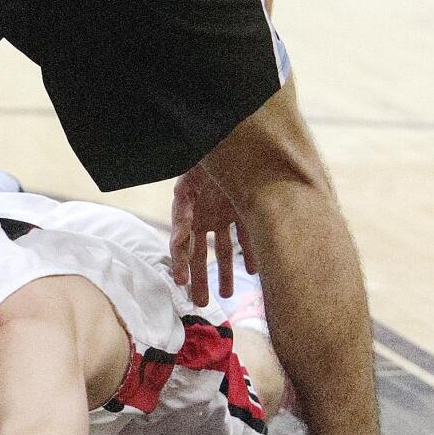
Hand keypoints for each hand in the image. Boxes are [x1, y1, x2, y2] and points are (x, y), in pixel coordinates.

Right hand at [170, 166, 256, 304]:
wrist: (230, 132)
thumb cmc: (205, 153)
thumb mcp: (190, 181)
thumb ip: (184, 210)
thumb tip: (178, 241)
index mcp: (188, 207)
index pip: (180, 243)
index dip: (179, 264)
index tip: (180, 282)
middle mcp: (205, 213)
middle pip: (200, 252)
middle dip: (200, 277)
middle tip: (200, 302)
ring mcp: (224, 212)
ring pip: (223, 248)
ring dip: (224, 271)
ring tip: (225, 294)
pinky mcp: (245, 207)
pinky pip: (248, 235)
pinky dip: (251, 253)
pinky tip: (255, 271)